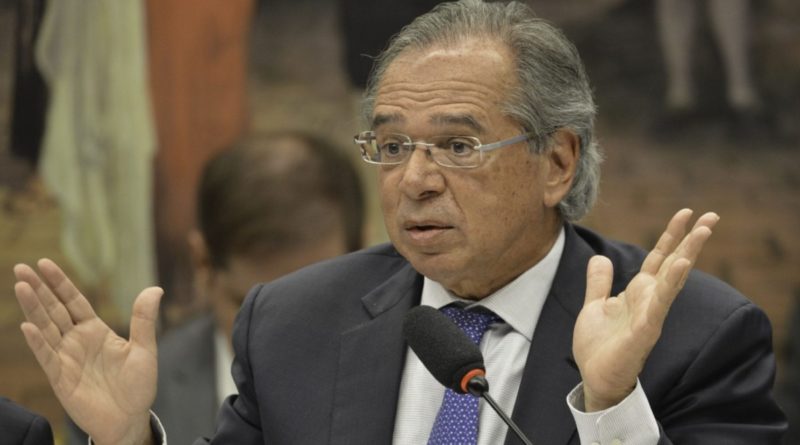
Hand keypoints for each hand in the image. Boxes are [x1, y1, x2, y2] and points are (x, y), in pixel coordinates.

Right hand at [13, 259, 160, 444]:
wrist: (130, 419)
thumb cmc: (138, 386)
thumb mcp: (145, 349)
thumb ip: (144, 320)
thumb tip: (155, 288)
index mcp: (96, 330)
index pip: (73, 301)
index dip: (59, 283)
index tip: (44, 263)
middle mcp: (77, 341)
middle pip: (54, 310)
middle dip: (39, 289)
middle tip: (20, 268)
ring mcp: (66, 358)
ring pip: (46, 328)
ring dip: (33, 309)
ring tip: (20, 287)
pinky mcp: (61, 378)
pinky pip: (47, 357)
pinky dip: (38, 342)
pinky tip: (27, 326)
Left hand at [573, 209, 718, 411]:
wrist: (594, 378)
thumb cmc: (598, 347)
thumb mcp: (594, 306)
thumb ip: (599, 283)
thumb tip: (600, 257)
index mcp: (638, 293)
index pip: (658, 258)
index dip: (671, 236)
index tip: (686, 213)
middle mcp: (649, 300)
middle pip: (673, 263)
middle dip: (691, 239)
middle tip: (712, 215)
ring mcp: (650, 314)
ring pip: (672, 279)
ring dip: (688, 254)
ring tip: (703, 231)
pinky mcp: (646, 330)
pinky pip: (660, 303)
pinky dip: (670, 284)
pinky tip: (680, 266)